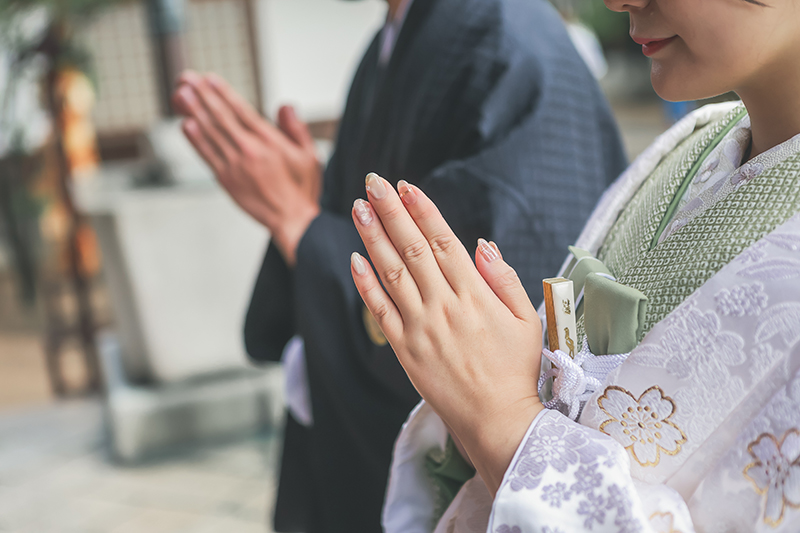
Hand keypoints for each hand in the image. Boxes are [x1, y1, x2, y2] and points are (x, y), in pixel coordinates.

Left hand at [172, 71, 321, 265]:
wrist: (291, 220)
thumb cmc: (302, 188)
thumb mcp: (309, 155)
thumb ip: (296, 129)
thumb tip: (284, 105)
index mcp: (270, 142)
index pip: (242, 111)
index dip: (224, 93)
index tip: (210, 78)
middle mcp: (250, 151)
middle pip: (221, 117)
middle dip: (202, 96)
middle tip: (187, 78)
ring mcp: (235, 166)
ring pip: (210, 134)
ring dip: (193, 112)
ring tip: (180, 94)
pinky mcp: (226, 180)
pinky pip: (206, 155)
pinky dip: (195, 140)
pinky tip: (185, 124)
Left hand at [349, 173, 543, 494]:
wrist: (495, 418)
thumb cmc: (515, 369)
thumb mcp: (527, 321)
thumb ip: (505, 279)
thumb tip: (482, 244)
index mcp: (475, 295)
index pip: (443, 241)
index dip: (422, 210)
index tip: (406, 186)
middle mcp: (444, 305)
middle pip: (412, 247)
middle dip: (391, 211)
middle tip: (373, 183)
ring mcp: (421, 327)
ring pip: (391, 272)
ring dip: (373, 237)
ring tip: (359, 208)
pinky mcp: (405, 349)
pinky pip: (380, 310)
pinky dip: (366, 283)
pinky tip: (355, 259)